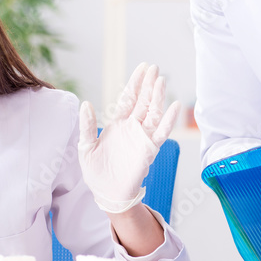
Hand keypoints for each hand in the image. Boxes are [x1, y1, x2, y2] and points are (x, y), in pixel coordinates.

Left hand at [78, 63, 180, 213]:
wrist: (106, 193)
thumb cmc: (96, 170)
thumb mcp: (86, 146)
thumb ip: (87, 126)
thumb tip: (86, 103)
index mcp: (117, 123)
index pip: (128, 98)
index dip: (135, 82)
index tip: (143, 67)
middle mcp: (132, 127)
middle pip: (143, 101)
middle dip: (148, 84)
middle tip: (155, 68)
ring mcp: (142, 137)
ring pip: (153, 113)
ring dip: (158, 97)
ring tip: (161, 81)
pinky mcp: (150, 149)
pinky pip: (161, 132)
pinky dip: (168, 120)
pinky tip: (175, 106)